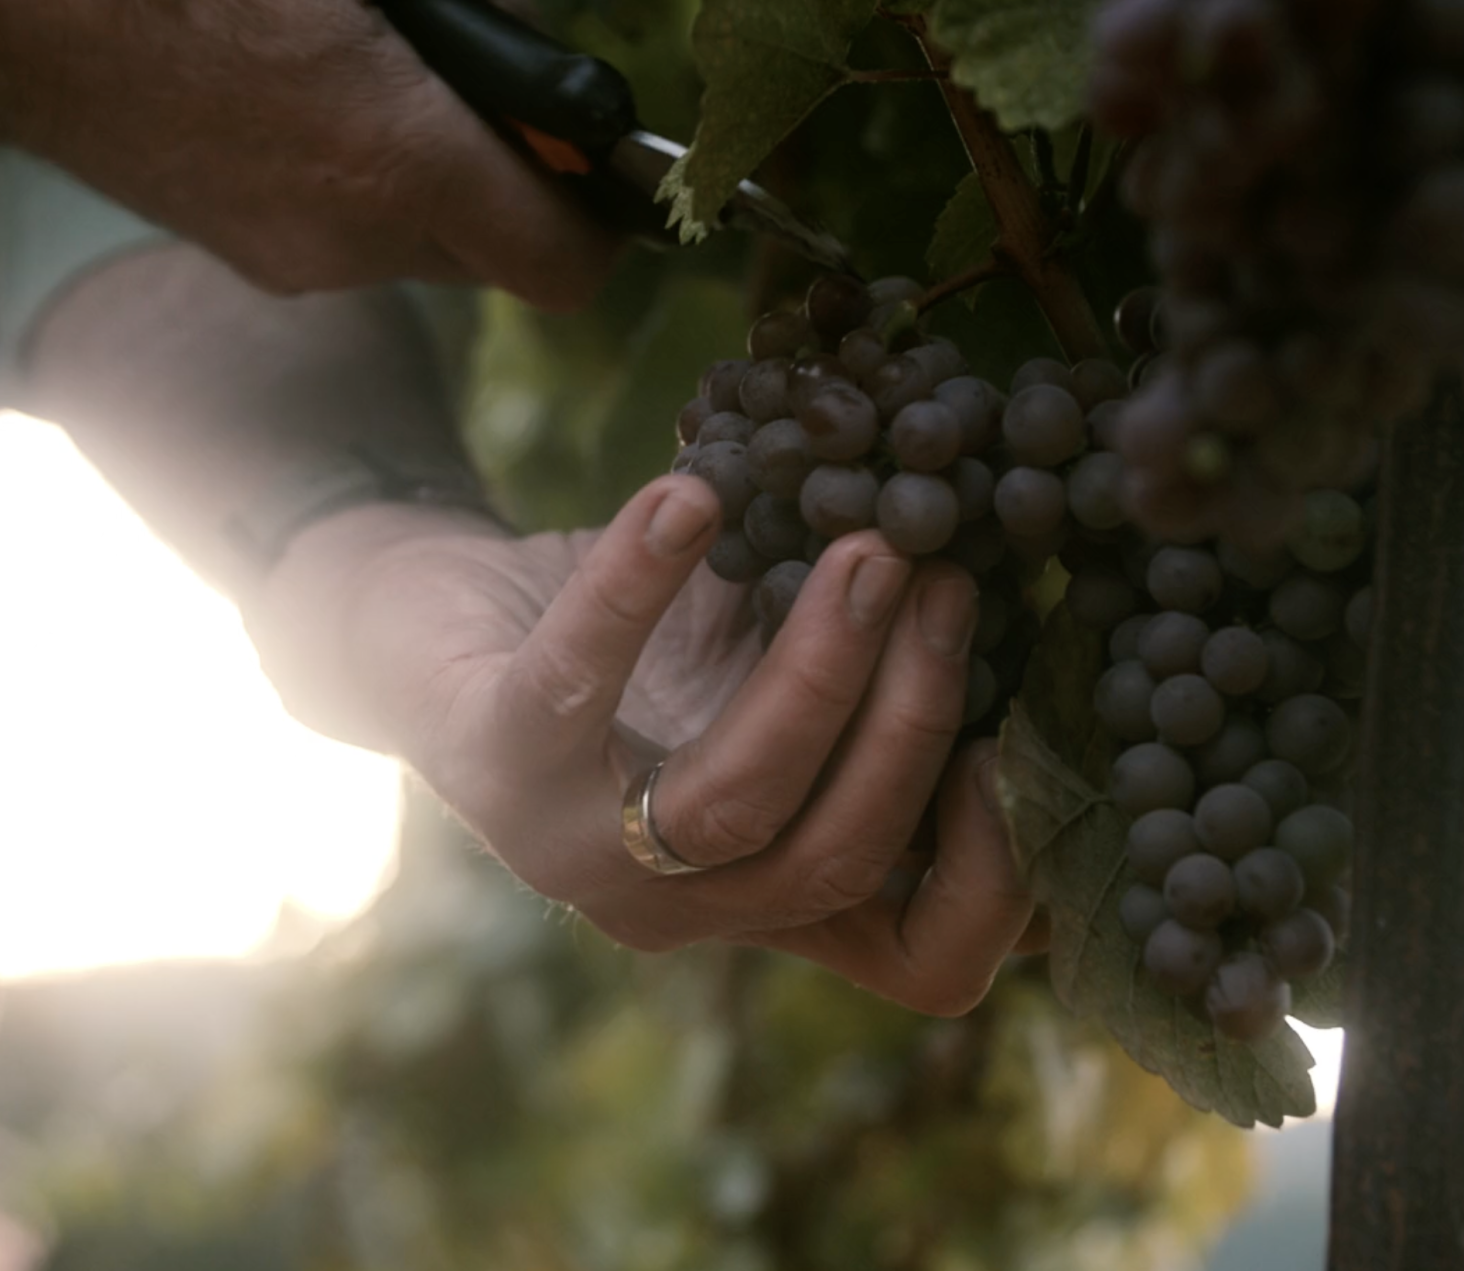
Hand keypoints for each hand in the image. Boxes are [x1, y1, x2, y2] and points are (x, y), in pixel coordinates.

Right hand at [0, 0, 615, 306]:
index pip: (567, 263)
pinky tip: (307, 83)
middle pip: (506, 241)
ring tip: (360, 52)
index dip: (608, 217)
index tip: (595, 152)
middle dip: (516, 158)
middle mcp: (359, 240)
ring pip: (436, 233)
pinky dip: (373, 167)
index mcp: (397, 158)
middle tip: (456, 50)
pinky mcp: (260, 256)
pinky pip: (365, 229)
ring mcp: (304, 260)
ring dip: (439, 156)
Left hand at [253, 477, 1035, 1014]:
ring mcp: (580, 853)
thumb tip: (1013, 580)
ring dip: (820, 664)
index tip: (1025, 730)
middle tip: (943, 578)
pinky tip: (691, 499)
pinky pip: (577, 680)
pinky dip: (637, 582)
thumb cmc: (638, 655)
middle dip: (916, 712)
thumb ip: (871, 671)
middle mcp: (687, 904)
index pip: (928, 964)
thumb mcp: (772, 672)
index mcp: (773, 890)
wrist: (439, 622)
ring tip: (864, 549)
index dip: (1003, 877)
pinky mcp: (490, 759)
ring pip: (736, 801)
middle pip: (843, 858)